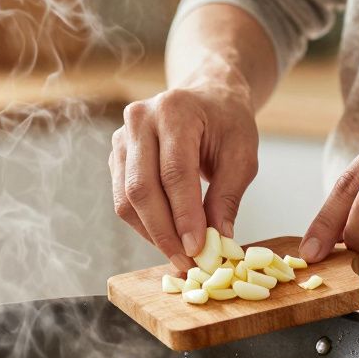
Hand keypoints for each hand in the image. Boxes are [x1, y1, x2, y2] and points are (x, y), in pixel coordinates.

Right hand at [110, 81, 259, 268]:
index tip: (197, 248)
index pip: (174, 172)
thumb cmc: (228, 122)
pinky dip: (144, 224)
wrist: (208, 96)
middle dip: (163, 232)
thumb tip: (218, 240)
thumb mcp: (242, 155)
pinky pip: (123, 200)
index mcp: (174, 111)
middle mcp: (140, 120)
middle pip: (141, 188)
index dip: (184, 215)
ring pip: (126, 199)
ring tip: (178, 254)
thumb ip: (228, 196)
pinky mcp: (117, 157)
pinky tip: (167, 237)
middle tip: (186, 261)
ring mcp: (122, 138)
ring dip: (151, 233)